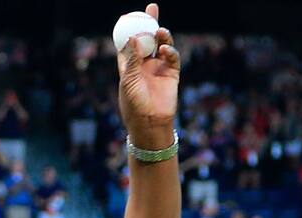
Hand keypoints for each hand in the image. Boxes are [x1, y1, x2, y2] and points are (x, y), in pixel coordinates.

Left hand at [116, 3, 179, 148]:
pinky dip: (170, 50)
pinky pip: (172, 57)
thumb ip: (132, 59)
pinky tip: (166, 50)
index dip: (129, 29)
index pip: (129, 43)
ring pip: (161, 45)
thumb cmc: (134, 105)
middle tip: (151, 8)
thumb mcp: (129, 81)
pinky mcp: (171, 74)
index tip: (129, 15)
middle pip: (147, 39)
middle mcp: (144, 65)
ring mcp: (159, 68)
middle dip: (149, 23)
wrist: (150, 123)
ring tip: (160, 31)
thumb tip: (133, 37)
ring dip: (162, 35)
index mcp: (129, 66)